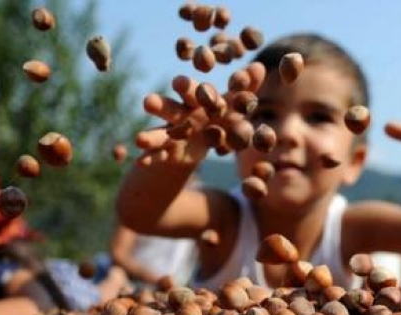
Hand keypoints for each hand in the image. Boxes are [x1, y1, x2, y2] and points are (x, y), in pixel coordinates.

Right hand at [134, 62, 265, 167]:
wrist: (207, 140)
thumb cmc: (222, 116)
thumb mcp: (235, 106)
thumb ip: (245, 89)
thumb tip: (260, 67)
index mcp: (198, 101)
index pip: (192, 93)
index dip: (187, 89)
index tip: (179, 84)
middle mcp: (182, 114)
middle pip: (170, 108)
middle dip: (160, 106)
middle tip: (148, 102)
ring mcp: (173, 133)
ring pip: (159, 133)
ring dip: (150, 136)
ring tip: (139, 140)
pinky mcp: (169, 151)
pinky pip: (158, 155)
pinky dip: (150, 159)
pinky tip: (140, 163)